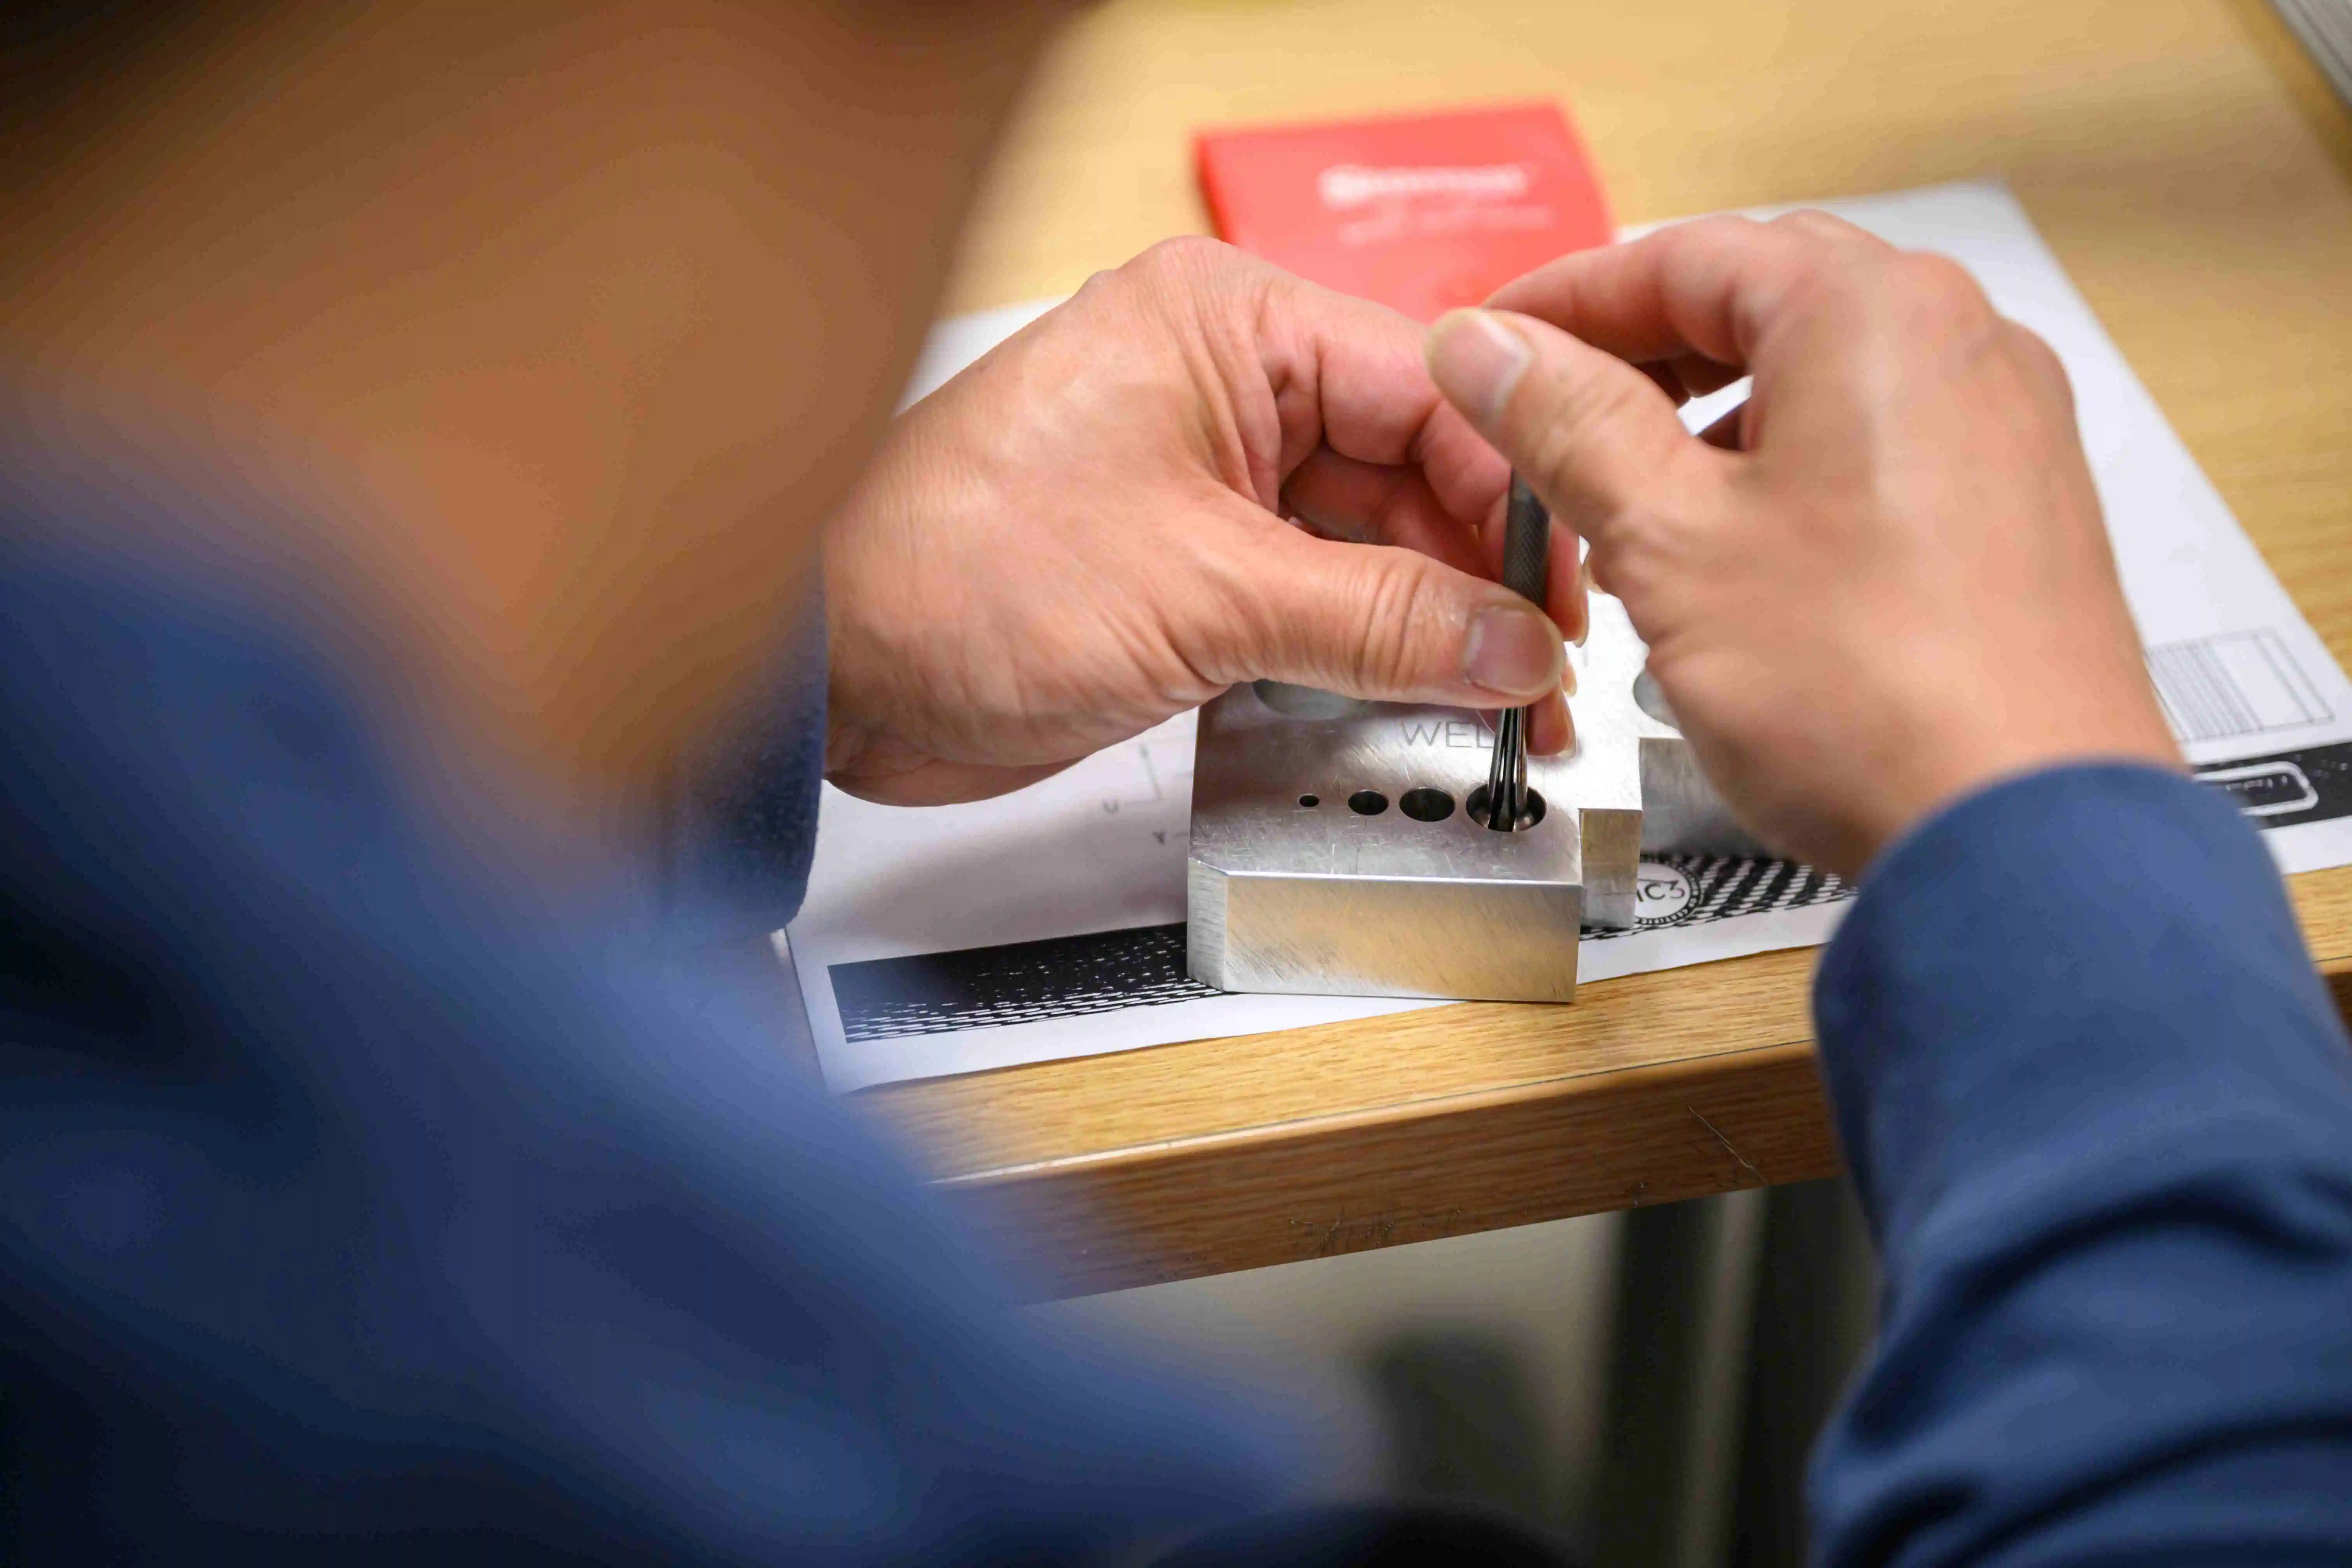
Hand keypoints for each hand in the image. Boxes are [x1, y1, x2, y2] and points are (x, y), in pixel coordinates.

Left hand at [821, 238, 1586, 804]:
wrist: (829, 673)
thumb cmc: (955, 575)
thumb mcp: (1207, 595)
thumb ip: (1379, 620)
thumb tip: (1513, 646)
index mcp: (1229, 325)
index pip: (1428, 390)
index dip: (1510, 495)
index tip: (1562, 594)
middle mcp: (1225, 386)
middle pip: (1409, 470)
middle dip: (1480, 576)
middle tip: (1544, 675)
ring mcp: (1207, 480)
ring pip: (1366, 544)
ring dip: (1431, 629)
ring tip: (1502, 709)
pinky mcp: (1188, 567)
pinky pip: (1311, 600)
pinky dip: (1363, 654)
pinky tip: (1419, 701)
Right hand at [1425, 212, 2179, 876]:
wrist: (2020, 836)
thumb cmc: (1868, 691)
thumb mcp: (1668, 540)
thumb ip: (1567, 424)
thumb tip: (1489, 347)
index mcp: (1873, 313)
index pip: (1680, 258)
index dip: (1562, 303)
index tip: (1491, 348)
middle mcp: (1960, 342)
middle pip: (1758, 304)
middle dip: (1639, 361)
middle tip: (1546, 419)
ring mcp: (2006, 425)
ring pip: (1821, 380)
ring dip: (1711, 423)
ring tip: (1633, 508)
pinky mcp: (2019, 509)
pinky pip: (1880, 448)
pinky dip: (1788, 475)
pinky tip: (1736, 560)